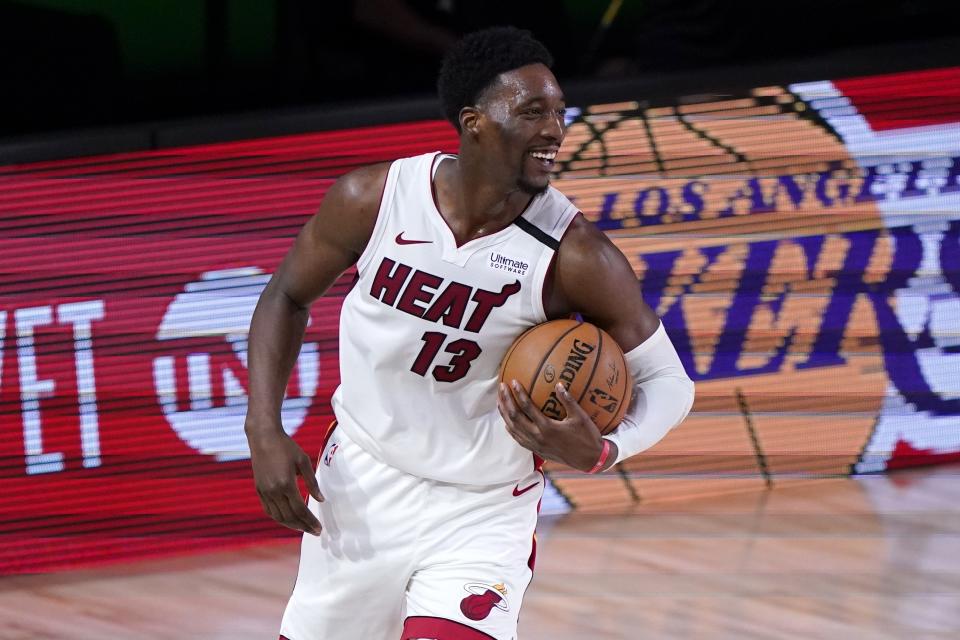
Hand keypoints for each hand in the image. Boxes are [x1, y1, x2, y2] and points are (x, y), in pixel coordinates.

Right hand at [248, 427, 323, 535]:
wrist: (263, 438)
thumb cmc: (286, 447)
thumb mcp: (303, 461)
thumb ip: (312, 482)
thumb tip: (321, 500)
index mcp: (286, 484)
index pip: (300, 510)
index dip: (310, 521)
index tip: (319, 528)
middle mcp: (273, 491)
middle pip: (289, 516)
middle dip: (303, 526)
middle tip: (315, 531)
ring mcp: (264, 491)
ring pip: (278, 516)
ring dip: (291, 525)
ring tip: (303, 527)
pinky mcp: (259, 490)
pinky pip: (269, 510)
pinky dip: (279, 518)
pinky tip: (288, 519)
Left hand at [498, 380, 613, 471]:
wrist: (590, 460)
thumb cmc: (587, 437)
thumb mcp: (580, 417)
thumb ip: (568, 400)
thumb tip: (558, 384)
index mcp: (547, 428)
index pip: (527, 408)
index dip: (518, 394)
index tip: (513, 382)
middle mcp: (538, 437)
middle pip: (515, 417)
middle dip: (506, 401)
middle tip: (501, 387)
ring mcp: (536, 445)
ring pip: (513, 429)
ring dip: (504, 414)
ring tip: (500, 401)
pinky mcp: (537, 451)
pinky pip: (519, 439)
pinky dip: (511, 429)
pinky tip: (507, 422)